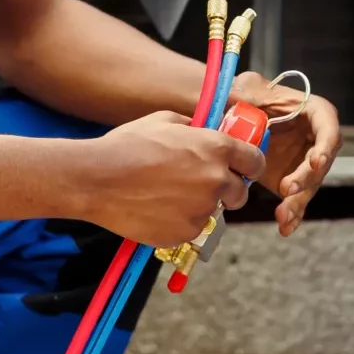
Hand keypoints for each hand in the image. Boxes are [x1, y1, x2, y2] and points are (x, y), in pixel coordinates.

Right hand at [80, 110, 265, 249]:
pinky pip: (191, 228)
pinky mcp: (185, 232)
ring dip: (198, 204)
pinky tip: (156, 207)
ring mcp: (202, 209)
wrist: (98, 179)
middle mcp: (215, 180)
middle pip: (240, 192)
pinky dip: (179, 221)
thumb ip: (192, 127)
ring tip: (165, 193)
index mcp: (215, 148)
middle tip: (200, 184)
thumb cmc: (127, 146)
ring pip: (212, 211)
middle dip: (226, 189)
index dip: (250, 165)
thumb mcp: (162, 120)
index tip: (243, 168)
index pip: (255, 161)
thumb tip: (201, 132)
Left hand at [230, 71, 342, 236]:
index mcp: (313, 112)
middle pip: (320, 162)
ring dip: (298, 202)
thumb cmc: (249, 96)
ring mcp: (305, 161)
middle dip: (305, 179)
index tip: (314, 162)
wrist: (238, 116)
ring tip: (283, 216)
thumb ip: (247, 95)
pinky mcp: (294, 179)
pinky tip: (285, 226)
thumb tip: (239, 98)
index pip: (328, 128)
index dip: (324, 146)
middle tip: (287, 189)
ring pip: (309, 185)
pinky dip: (293, 214)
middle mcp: (315, 138)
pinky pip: (298, 200)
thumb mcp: (248, 90)